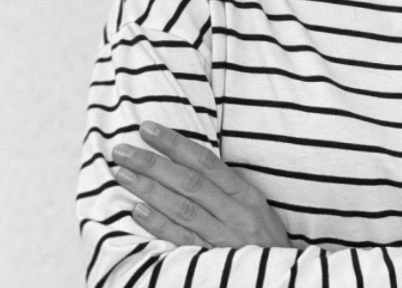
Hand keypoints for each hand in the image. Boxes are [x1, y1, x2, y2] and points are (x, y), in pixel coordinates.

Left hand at [112, 121, 289, 248]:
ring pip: (182, 208)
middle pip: (188, 182)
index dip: (175, 143)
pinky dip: (159, 226)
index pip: (205, 161)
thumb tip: (188, 164)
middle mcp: (235, 214)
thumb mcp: (256, 209)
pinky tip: (138, 211)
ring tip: (123, 174)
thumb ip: (227, 189)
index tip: (148, 128)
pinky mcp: (212, 264)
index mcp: (246, 195)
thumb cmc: (265, 242)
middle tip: (122, 150)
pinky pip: (182, 241)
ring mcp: (223, 240)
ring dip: (149, 190)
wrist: (279, 282)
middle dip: (153, 163)